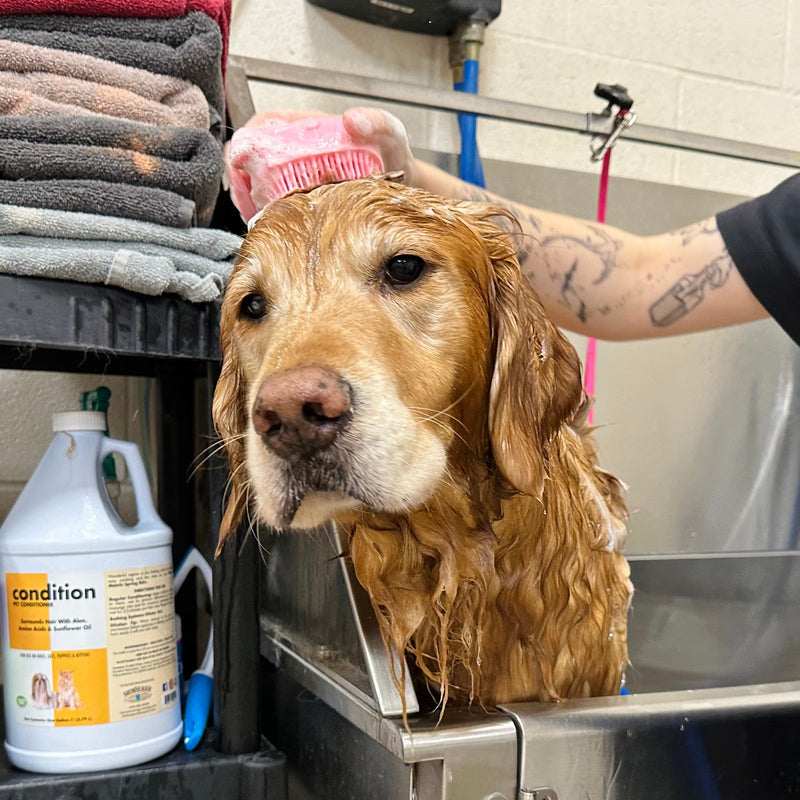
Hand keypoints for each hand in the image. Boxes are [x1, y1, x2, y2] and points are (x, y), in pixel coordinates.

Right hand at [225, 107, 415, 221]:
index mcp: (308, 129)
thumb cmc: (392, 156)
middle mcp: (297, 153)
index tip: (240, 158)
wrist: (403, 189)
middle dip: (241, 178)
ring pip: (258, 188)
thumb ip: (377, 123)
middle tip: (243, 197)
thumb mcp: (389, 134)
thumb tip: (353, 120)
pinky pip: (275, 210)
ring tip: (254, 215)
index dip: (246, 140)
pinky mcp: (301, 205)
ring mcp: (296, 180)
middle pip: (253, 160)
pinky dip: (267, 219)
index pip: (264, 125)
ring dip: (250, 201)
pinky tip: (271, 228)